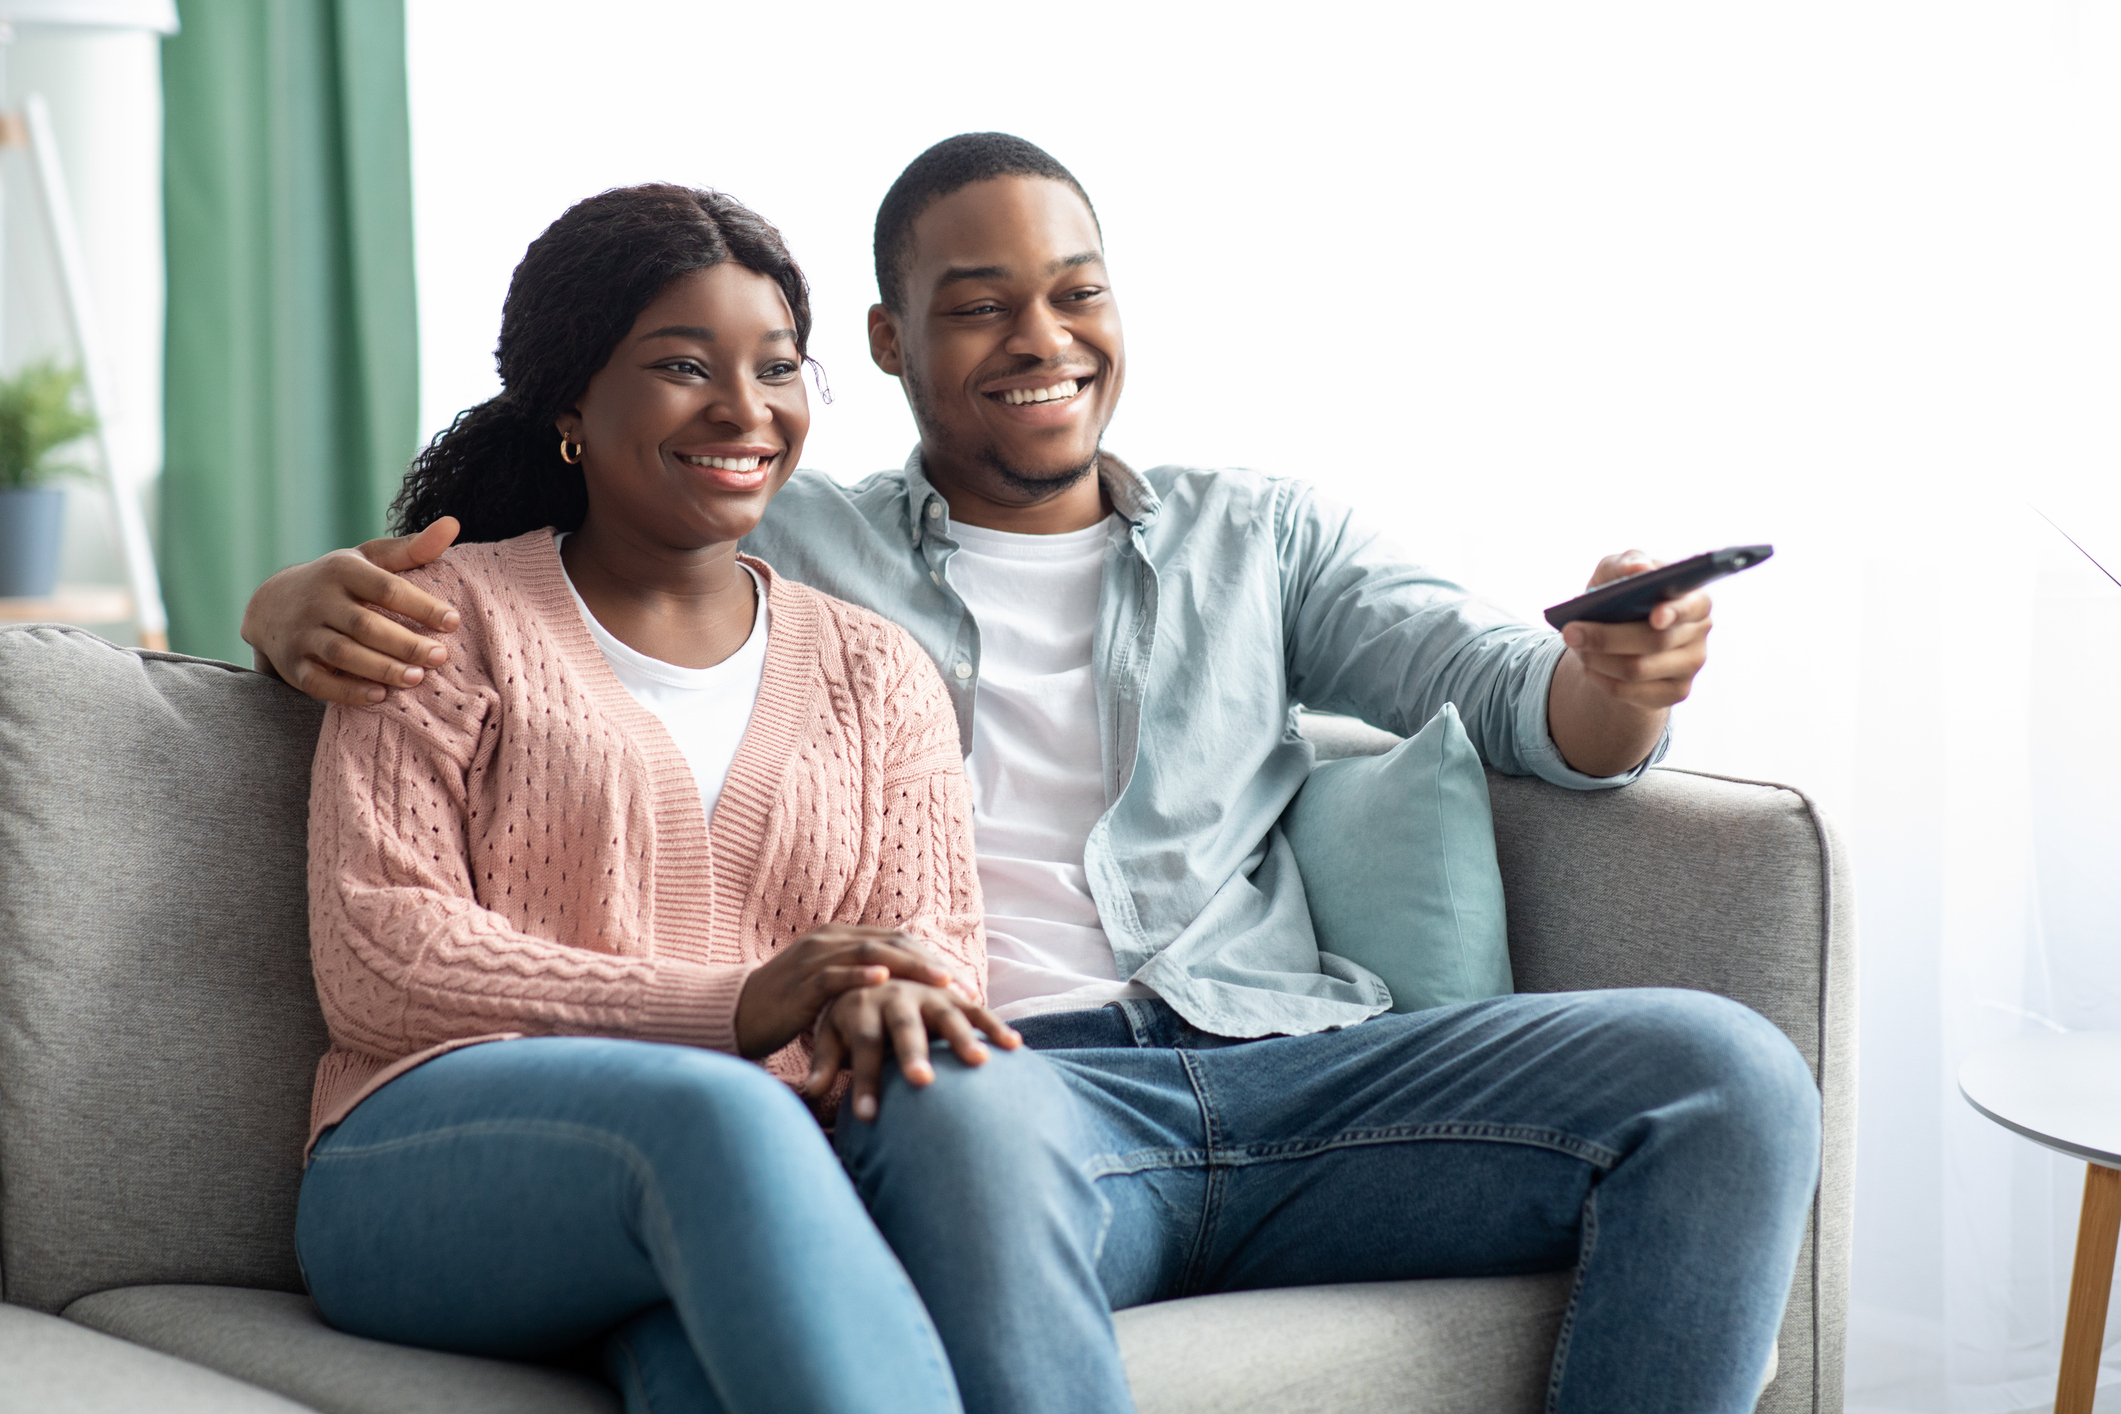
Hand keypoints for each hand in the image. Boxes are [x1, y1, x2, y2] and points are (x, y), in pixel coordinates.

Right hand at [240, 517, 462, 704]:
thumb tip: (453, 524)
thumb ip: (412, 549)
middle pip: (365, 625)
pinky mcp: (292, 664)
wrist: (272, 604)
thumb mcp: (370, 558)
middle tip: (441, 657)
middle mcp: (319, 600)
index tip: (453, 621)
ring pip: (343, 654)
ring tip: (418, 678)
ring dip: (382, 669)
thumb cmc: (340, 581)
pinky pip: (318, 682)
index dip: (422, 606)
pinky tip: (380, 696)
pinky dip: (348, 692)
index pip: (386, 588)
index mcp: (342, 570)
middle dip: (405, 644)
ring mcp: (302, 633)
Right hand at [735, 925, 968, 1060]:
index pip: (896, 940)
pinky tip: (886, 981)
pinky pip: (834, 976)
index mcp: (840, 938)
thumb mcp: (831, 988)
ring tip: (941, 980)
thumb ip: (861, 981)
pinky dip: (861, 976)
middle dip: (930, 963)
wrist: (737, 1013)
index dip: (932, 958)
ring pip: (870, 954)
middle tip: (963, 984)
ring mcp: (813, 959)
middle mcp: (830, 941)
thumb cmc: (789, 1006)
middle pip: (891, 942)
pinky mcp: (799, 983)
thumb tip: (905, 995)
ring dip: (910, 968)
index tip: (964, 983)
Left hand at [808, 979, 1019, 1121]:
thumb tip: (807, 1093)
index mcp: (860, 1006)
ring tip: (979, 1063)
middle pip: (904, 1027)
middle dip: (913, 1054)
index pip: (862, 1047)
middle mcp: (895, 995)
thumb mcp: (832, 1037)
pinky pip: (976, 1010)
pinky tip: (1013, 1047)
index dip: (864, 1080)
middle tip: (921, 1083)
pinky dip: (994, 1026)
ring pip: (945, 1014)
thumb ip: (825, 1063)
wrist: (878, 971)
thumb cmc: (852, 1019)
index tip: (867, 1117)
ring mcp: (927, 992)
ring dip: (962, 1037)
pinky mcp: (952, 994)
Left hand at [1558, 551, 1712, 709]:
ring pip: (1637, 669)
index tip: (1654, 617)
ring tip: (1576, 646)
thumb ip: (1628, 562)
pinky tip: (1589, 667)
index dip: (1675, 612)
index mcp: (1694, 598)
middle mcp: (1699, 633)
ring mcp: (1690, 665)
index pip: (1693, 605)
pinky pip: (1630, 692)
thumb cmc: (1623, 594)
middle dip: (1607, 637)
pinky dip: (1601, 679)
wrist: (1619, 635)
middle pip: (1655, 641)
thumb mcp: (1618, 572)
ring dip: (1598, 658)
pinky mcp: (1675, 692)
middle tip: (1570, 632)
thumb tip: (1639, 570)